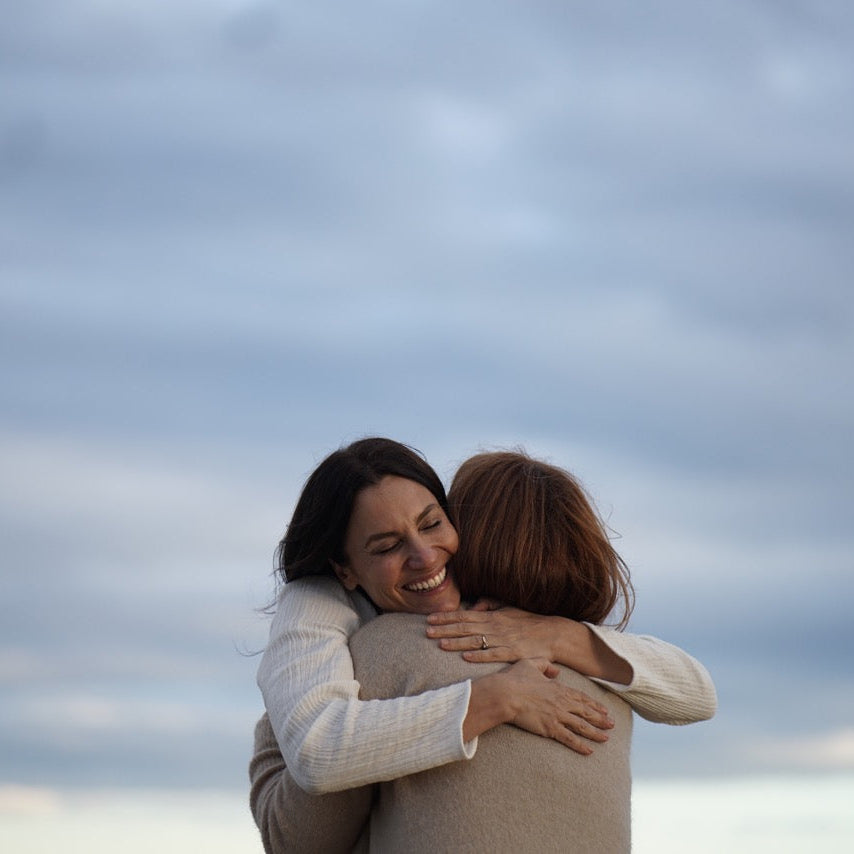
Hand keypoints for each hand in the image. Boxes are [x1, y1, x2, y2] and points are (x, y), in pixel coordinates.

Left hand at [427, 601, 569, 662]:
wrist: (552, 633)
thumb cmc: (529, 621)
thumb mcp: (509, 608)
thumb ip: (491, 604)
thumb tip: (476, 604)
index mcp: (492, 615)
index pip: (464, 615)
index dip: (446, 617)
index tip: (430, 619)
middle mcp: (494, 626)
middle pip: (465, 627)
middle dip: (445, 629)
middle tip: (427, 631)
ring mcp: (503, 640)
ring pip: (475, 640)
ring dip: (457, 642)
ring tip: (440, 644)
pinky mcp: (512, 653)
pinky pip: (493, 654)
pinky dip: (479, 656)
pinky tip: (466, 657)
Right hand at [496, 659, 613, 753]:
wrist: (505, 694)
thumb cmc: (514, 679)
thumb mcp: (530, 664)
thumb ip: (545, 665)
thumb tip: (556, 670)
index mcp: (558, 688)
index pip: (581, 698)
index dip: (593, 704)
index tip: (604, 710)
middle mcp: (561, 702)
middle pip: (585, 712)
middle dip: (600, 719)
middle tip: (612, 725)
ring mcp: (557, 716)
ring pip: (581, 726)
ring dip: (595, 733)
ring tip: (606, 738)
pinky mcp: (550, 728)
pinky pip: (569, 739)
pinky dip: (580, 745)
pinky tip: (589, 751)